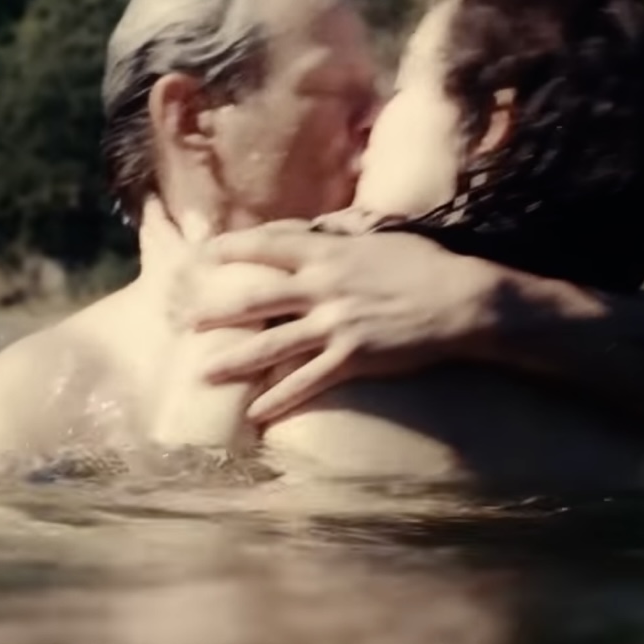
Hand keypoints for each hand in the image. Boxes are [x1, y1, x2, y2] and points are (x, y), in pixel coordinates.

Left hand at [176, 226, 503, 421]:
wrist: (462, 301)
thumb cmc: (426, 264)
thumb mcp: (380, 237)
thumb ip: (341, 234)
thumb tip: (312, 228)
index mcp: (328, 251)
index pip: (266, 245)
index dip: (229, 249)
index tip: (201, 255)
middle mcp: (323, 287)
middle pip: (254, 299)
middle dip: (214, 312)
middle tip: (181, 322)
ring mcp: (335, 325)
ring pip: (270, 346)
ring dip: (233, 362)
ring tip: (202, 374)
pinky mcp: (352, 358)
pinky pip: (306, 383)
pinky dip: (279, 400)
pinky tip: (256, 415)